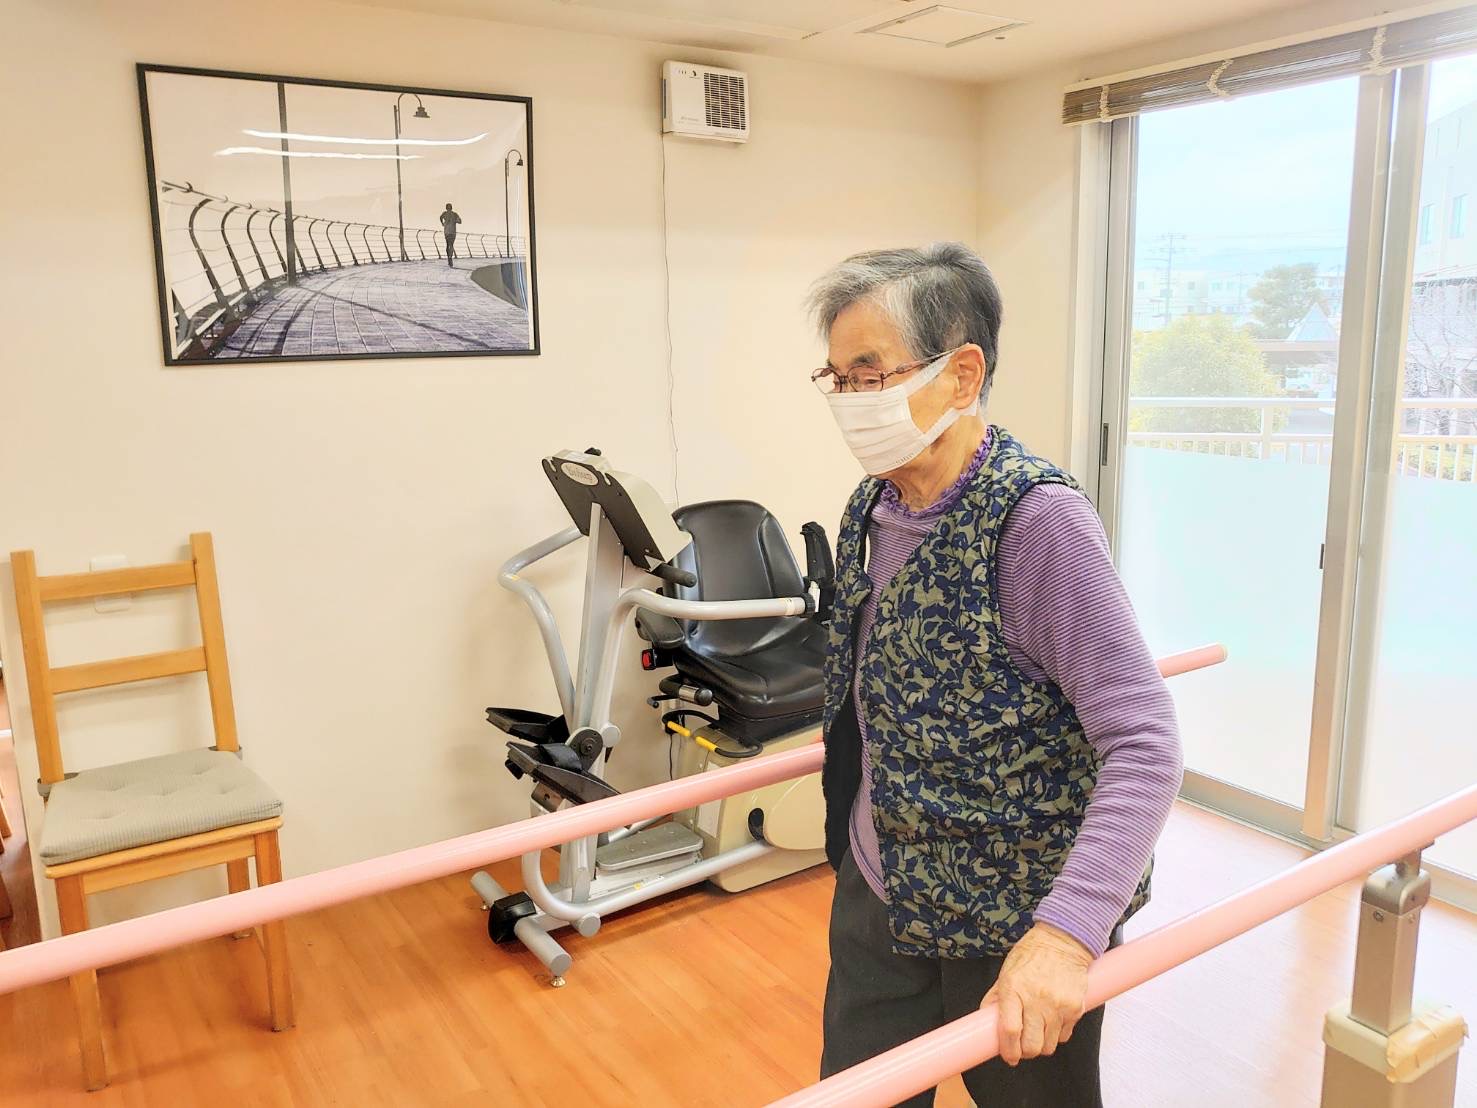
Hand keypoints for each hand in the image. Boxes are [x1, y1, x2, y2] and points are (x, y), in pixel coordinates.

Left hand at [981, 922, 1093, 1065]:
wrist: (1063, 941)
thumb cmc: (1032, 954)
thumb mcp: (1006, 972)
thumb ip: (995, 998)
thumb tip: (984, 1022)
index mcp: (1014, 989)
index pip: (1010, 1030)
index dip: (1008, 1050)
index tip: (1008, 1056)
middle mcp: (1037, 999)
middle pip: (1031, 1045)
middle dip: (1025, 1052)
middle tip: (1022, 1046)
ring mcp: (1058, 1006)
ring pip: (1049, 1046)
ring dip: (1041, 1045)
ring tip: (1037, 1032)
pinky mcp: (1075, 1009)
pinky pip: (1064, 1036)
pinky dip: (1057, 1035)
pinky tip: (1052, 1021)